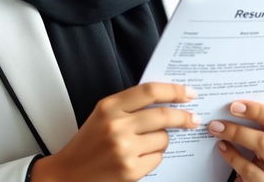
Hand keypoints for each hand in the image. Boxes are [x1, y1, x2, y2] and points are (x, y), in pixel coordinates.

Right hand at [32, 82, 199, 181]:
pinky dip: (154, 156)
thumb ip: (129, 104)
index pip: (149, 91)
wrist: (70, 172)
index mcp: (109, 106)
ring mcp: (124, 149)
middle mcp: (117, 125)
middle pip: (162, 115)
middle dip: (183, 116)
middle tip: (193, 118)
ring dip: (163, 140)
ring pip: (163, 139)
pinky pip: (158, 158)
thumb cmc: (89, 141)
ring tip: (146, 142)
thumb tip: (166, 99)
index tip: (188, 92)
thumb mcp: (104, 114)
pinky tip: (140, 156)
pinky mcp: (130, 170)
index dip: (173, 90)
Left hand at [207, 100, 263, 180]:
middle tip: (217, 122)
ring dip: (232, 143)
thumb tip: (237, 103)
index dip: (258, 110)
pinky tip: (223, 149)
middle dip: (237, 130)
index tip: (235, 105)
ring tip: (217, 133)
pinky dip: (233, 158)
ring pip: (256, 159)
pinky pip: (249, 173)